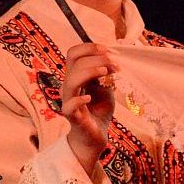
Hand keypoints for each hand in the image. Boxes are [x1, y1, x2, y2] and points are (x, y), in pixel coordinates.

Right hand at [61, 43, 116, 172]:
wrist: (95, 136)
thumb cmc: (98, 111)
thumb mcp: (106, 88)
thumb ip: (105, 75)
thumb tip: (111, 59)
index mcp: (76, 76)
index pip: (73, 54)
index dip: (89, 48)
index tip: (108, 50)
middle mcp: (69, 85)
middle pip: (74, 62)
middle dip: (97, 58)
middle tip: (115, 64)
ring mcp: (68, 100)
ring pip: (71, 80)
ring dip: (90, 72)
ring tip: (106, 72)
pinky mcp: (71, 116)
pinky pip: (69, 105)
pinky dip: (79, 99)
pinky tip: (90, 97)